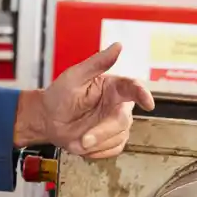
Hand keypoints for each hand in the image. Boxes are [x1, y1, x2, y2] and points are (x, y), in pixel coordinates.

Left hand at [16, 43, 154, 158]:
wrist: (48, 119)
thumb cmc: (60, 95)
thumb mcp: (74, 76)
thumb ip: (97, 62)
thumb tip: (118, 45)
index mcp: (113, 87)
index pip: (133, 88)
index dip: (142, 94)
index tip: (148, 103)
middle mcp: (119, 105)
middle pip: (123, 121)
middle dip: (102, 133)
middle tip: (83, 140)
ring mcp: (116, 124)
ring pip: (118, 138)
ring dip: (96, 143)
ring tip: (78, 138)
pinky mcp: (112, 140)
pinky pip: (114, 150)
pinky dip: (97, 151)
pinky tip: (84, 144)